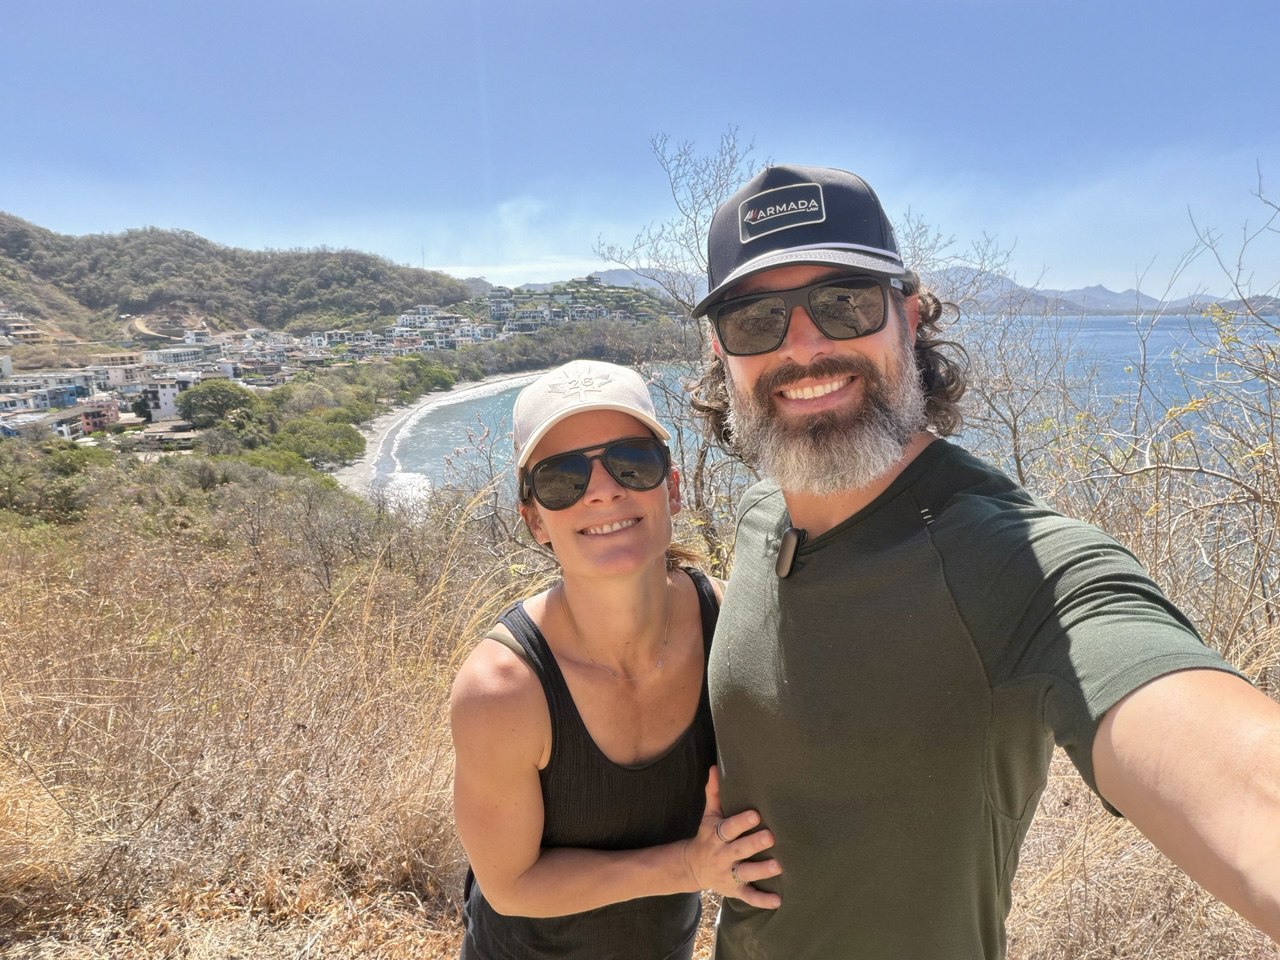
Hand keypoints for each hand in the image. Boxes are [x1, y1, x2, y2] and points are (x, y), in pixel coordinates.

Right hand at [682, 766, 781, 907]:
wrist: (692, 867)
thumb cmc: (706, 836)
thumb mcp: (708, 816)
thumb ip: (714, 793)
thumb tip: (715, 767)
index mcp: (716, 836)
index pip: (728, 828)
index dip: (741, 822)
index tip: (756, 815)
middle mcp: (722, 855)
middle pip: (738, 849)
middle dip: (754, 844)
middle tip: (771, 837)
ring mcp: (728, 874)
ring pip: (745, 873)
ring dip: (761, 870)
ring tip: (778, 866)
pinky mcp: (734, 890)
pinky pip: (748, 896)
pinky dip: (762, 900)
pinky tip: (778, 900)